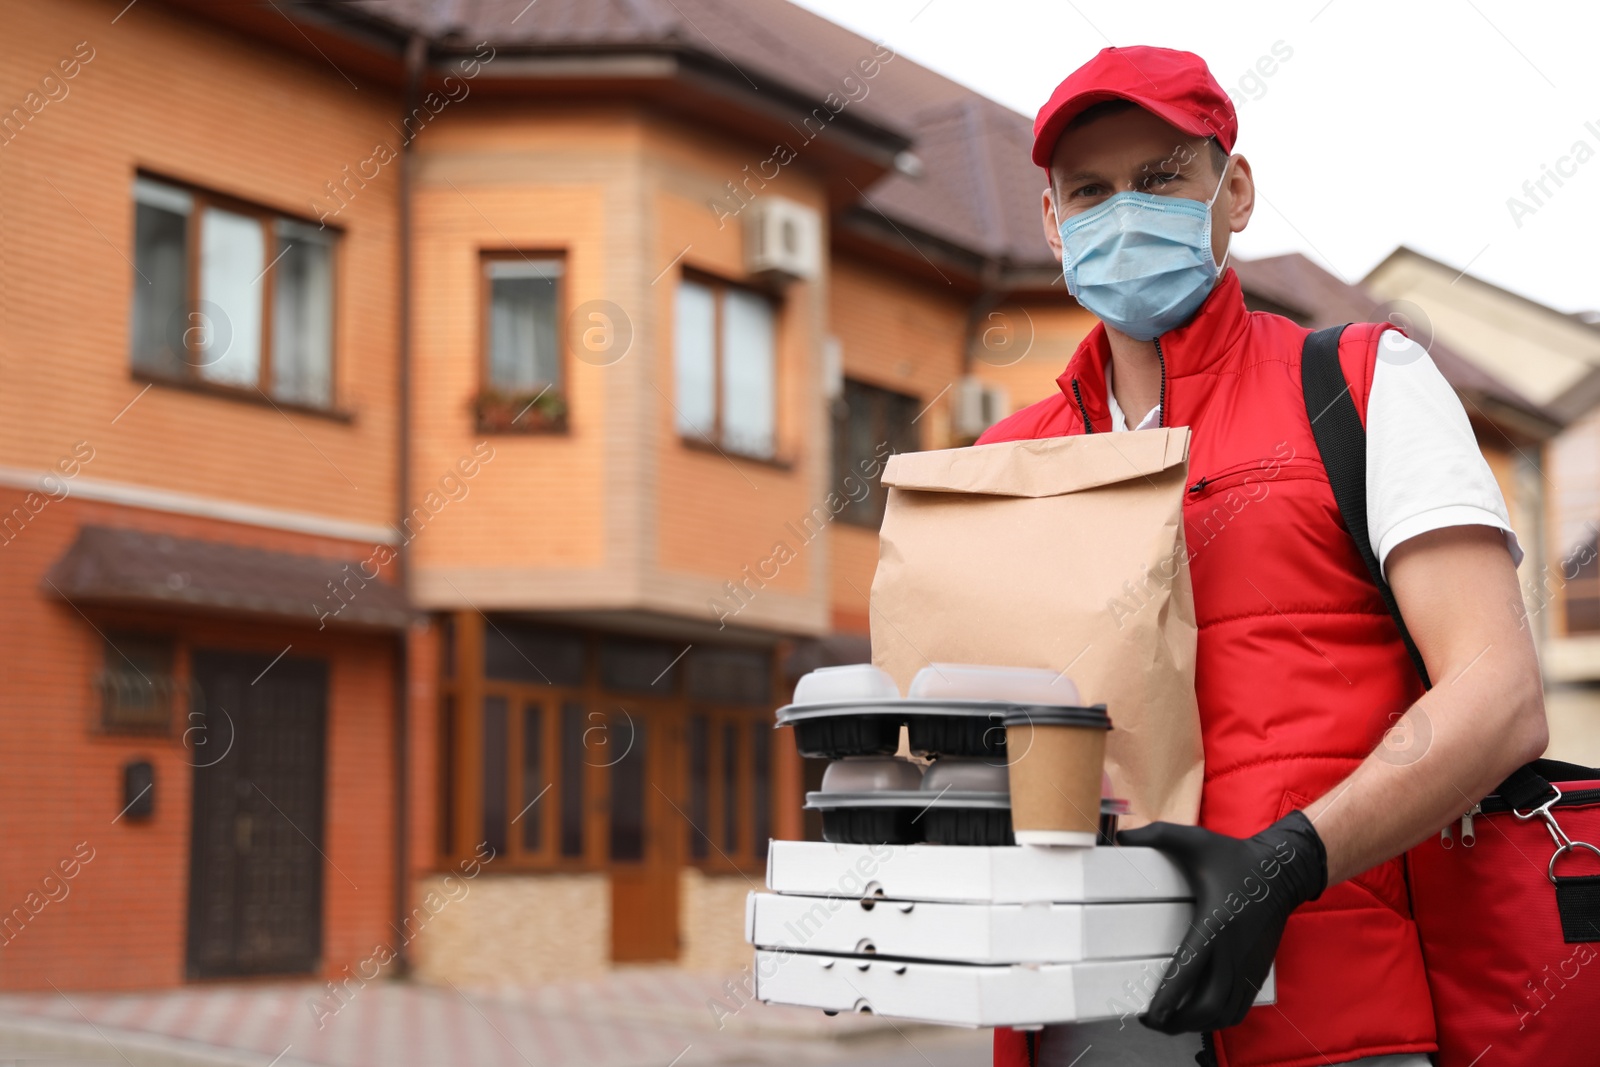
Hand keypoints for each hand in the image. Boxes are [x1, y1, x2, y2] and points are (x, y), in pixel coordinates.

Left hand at [1115, 810, 1326, 1032]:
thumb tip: (1119, 835)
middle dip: (1179, 1022)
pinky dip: (1219, 1019)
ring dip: (1198, 1024)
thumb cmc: (1234, 856)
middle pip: (1208, 1005)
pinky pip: (1240, 1008)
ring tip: (1172, 1022)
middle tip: (1154, 1021)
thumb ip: (1156, 833)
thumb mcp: (1195, 838)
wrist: (1281, 871)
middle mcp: (1233, 950)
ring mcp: (1248, 964)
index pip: (1188, 972)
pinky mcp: (1258, 970)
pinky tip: (1200, 1015)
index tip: (1150, 1014)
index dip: (1168, 999)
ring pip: (1225, 1013)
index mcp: (1214, 923)